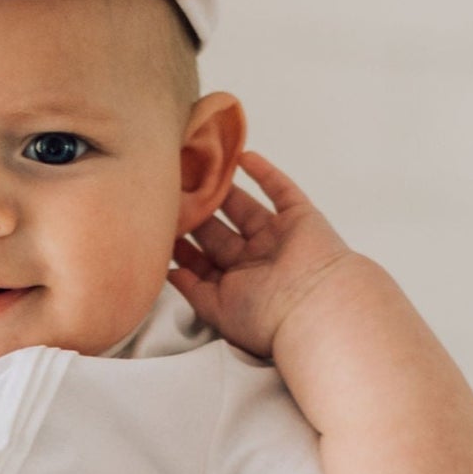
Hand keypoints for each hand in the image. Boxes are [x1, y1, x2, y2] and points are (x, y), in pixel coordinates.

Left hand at [169, 149, 362, 360]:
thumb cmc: (265, 316)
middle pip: (219, 232)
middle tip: (173, 192)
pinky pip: (280, 189)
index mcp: (238, 284)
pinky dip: (263, 172)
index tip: (159, 227)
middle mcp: (257, 261)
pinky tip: (242, 156)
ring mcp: (278, 237)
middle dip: (197, 214)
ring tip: (198, 171)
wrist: (314, 306)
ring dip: (223, 191)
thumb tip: (168, 274)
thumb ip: (191, 290)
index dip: (183, 246)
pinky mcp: (299, 217)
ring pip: (244, 208)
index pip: (204, 261)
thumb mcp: (216, 309)